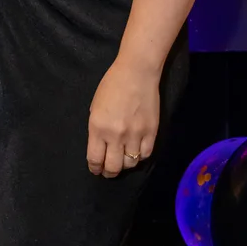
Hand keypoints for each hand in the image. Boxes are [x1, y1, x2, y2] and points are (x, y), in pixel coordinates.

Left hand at [87, 60, 159, 177]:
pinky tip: (136, 152)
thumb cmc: (112, 86)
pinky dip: (140, 156)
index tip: (96, 169)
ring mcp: (135, 134)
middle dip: (109, 172)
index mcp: (98, 128)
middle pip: (113, 167)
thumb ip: (97, 129)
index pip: (95, 159)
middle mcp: (116, 135)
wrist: (136, 73)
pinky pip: (146, 154)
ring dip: (125, 165)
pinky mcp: (151, 132)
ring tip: (123, 161)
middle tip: (108, 171)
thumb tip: (100, 147)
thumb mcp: (95, 107)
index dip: (95, 168)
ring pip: (130, 163)